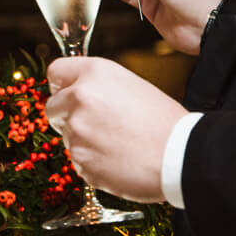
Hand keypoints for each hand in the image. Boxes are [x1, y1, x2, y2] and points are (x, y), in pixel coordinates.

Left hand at [41, 57, 185, 204]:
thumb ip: (99, 87)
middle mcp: (79, 98)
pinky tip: (118, 160)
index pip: (55, 72)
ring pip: (67, 137)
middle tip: (96, 125)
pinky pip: (78, 161)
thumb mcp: (132, 86)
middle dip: (67, 116)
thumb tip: (78, 93)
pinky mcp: (81, 161)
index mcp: (94, 73)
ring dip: (84, 142)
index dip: (61, 85)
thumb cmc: (165, 121)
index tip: (66, 93)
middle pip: (53, 107)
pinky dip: (93, 163)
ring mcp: (77, 131)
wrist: (182, 156)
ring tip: (118, 144)